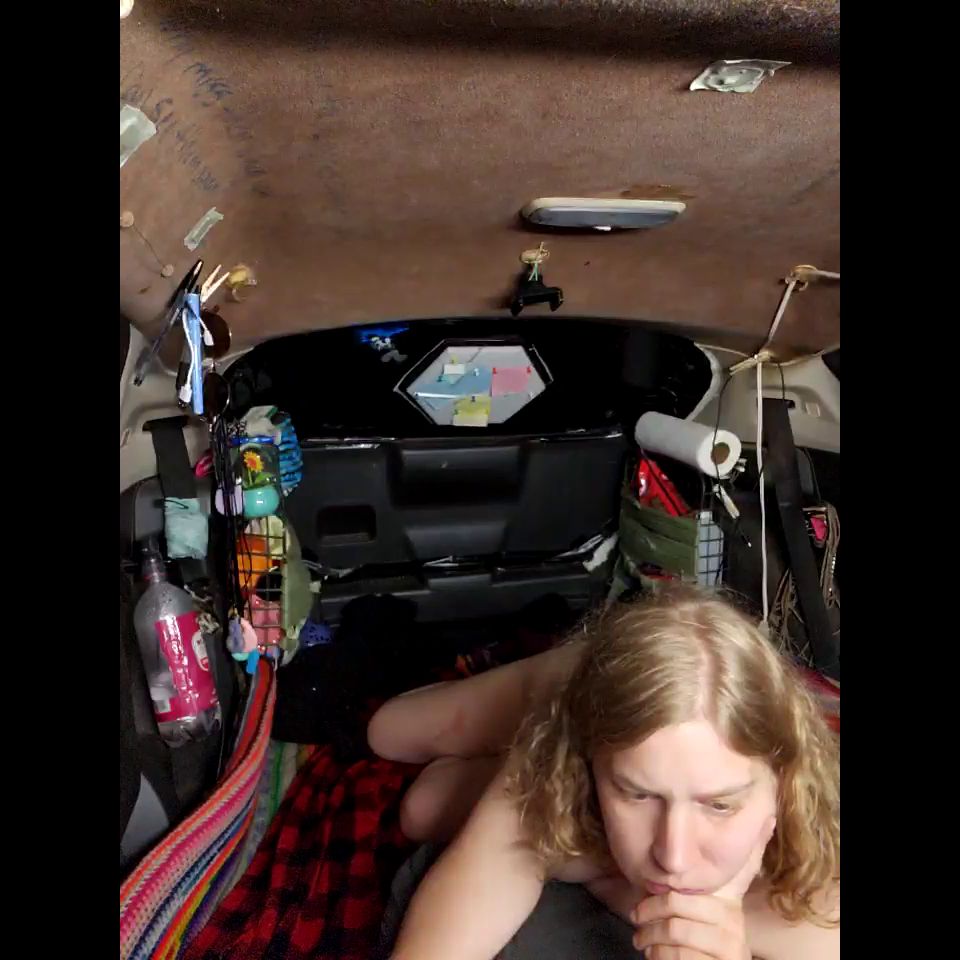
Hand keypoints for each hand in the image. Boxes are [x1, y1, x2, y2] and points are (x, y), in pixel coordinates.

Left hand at [631, 816, 774, 959]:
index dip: (661, 897)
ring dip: (649, 938)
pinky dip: (657, 956)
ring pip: (675, 934)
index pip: (687, 893)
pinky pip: (678, 958)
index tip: (647, 901)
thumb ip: (736, 864)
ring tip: (641, 939)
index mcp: (729, 905)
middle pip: (676, 910)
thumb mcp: (723, 894)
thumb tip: (770, 818)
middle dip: (649, 915)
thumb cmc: (712, 929)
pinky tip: (653, 954)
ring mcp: (727, 950)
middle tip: (636, 918)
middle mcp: (733, 927)